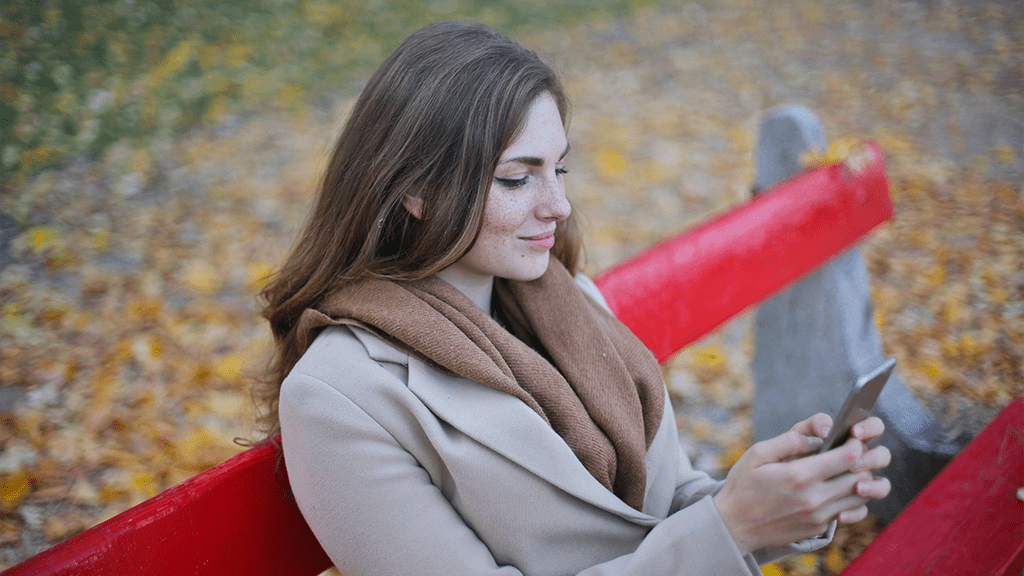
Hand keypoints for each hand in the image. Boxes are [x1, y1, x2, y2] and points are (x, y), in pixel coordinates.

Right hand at [712, 414, 890, 553]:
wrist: (734, 526)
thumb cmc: (743, 486)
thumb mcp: (758, 453)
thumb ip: (790, 440)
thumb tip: (820, 435)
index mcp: (799, 476)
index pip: (847, 457)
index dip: (855, 444)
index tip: (851, 437)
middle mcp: (814, 498)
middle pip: (860, 476)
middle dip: (863, 459)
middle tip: (855, 449)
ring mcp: (819, 516)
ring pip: (859, 495)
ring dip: (860, 479)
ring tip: (848, 467)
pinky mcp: (820, 527)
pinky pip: (848, 511)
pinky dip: (850, 497)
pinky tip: (836, 488)